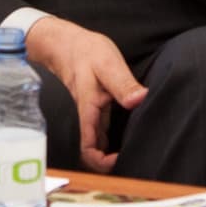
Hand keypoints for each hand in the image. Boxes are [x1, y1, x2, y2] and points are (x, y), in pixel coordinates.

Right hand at [24, 14, 148, 170]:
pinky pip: (103, 131)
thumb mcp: (108, 64)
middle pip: (94, 151)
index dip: (102, 163)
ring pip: (99, 142)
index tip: (120, 160)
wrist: (67, 43)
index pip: (89, 148)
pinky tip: (131, 132)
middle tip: (134, 159)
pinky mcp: (97, 107)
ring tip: (136, 150)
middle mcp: (89, 116)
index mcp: (89, 110)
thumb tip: (138, 100)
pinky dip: (114, 138)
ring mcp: (93, 113)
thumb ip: (123, 83)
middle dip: (110, 163)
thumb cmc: (85, 52)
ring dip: (112, 151)